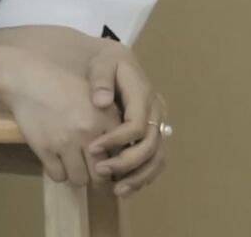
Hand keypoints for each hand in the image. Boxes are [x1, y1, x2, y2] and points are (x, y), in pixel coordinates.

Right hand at [0, 50, 122, 187]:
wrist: (27, 80)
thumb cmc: (61, 84)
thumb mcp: (93, 95)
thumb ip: (109, 120)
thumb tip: (120, 149)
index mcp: (105, 118)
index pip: (120, 156)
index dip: (113, 162)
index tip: (105, 161)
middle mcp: (89, 132)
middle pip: (101, 175)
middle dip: (95, 175)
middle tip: (88, 168)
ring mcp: (66, 142)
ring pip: (79, 180)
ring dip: (76, 174)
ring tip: (71, 162)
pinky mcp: (45, 149)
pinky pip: (58, 176)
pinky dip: (58, 171)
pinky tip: (55, 159)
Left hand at [85, 43, 168, 196]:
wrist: (115, 61)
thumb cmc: (105, 62)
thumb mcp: (101, 62)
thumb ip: (100, 79)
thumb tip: (102, 102)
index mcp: (144, 93)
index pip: (137, 125)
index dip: (116, 140)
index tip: (91, 148)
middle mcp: (157, 110)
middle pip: (150, 145)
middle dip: (126, 162)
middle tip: (100, 171)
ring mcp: (159, 123)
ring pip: (158, 157)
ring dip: (139, 176)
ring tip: (117, 190)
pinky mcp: (155, 133)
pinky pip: (156, 159)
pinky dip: (144, 175)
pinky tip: (126, 187)